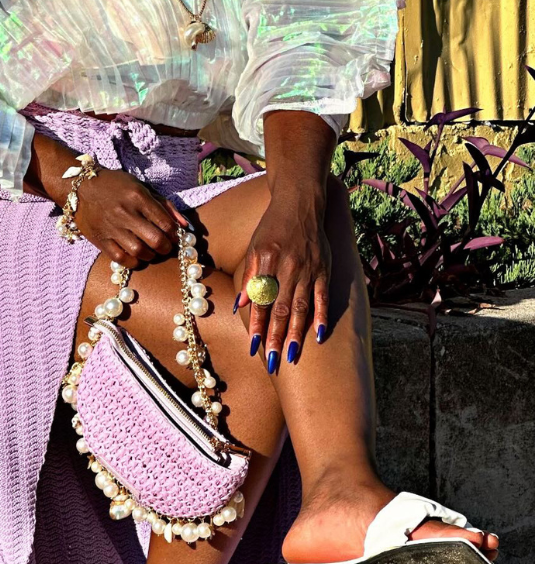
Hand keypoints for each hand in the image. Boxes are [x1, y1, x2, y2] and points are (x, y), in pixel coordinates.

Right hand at [73, 167, 188, 267]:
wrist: (82, 187)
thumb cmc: (116, 186)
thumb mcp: (142, 187)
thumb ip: (164, 205)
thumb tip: (184, 225)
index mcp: (138, 197)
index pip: (165, 223)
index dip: (175, 235)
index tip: (175, 237)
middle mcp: (125, 212)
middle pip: (155, 240)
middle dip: (166, 248)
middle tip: (165, 247)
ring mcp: (112, 227)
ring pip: (139, 251)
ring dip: (150, 256)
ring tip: (151, 252)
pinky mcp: (100, 239)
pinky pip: (120, 258)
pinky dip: (132, 261)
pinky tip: (136, 256)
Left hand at [237, 187, 330, 368]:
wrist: (300, 202)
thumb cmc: (272, 227)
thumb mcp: (254, 247)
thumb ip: (249, 276)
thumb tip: (240, 305)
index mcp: (267, 262)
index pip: (260, 300)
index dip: (256, 324)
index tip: (253, 347)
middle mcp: (288, 267)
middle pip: (280, 308)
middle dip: (275, 336)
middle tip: (271, 361)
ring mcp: (308, 269)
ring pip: (301, 307)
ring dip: (295, 333)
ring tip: (291, 356)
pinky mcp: (324, 269)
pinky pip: (322, 297)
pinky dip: (321, 316)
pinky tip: (319, 336)